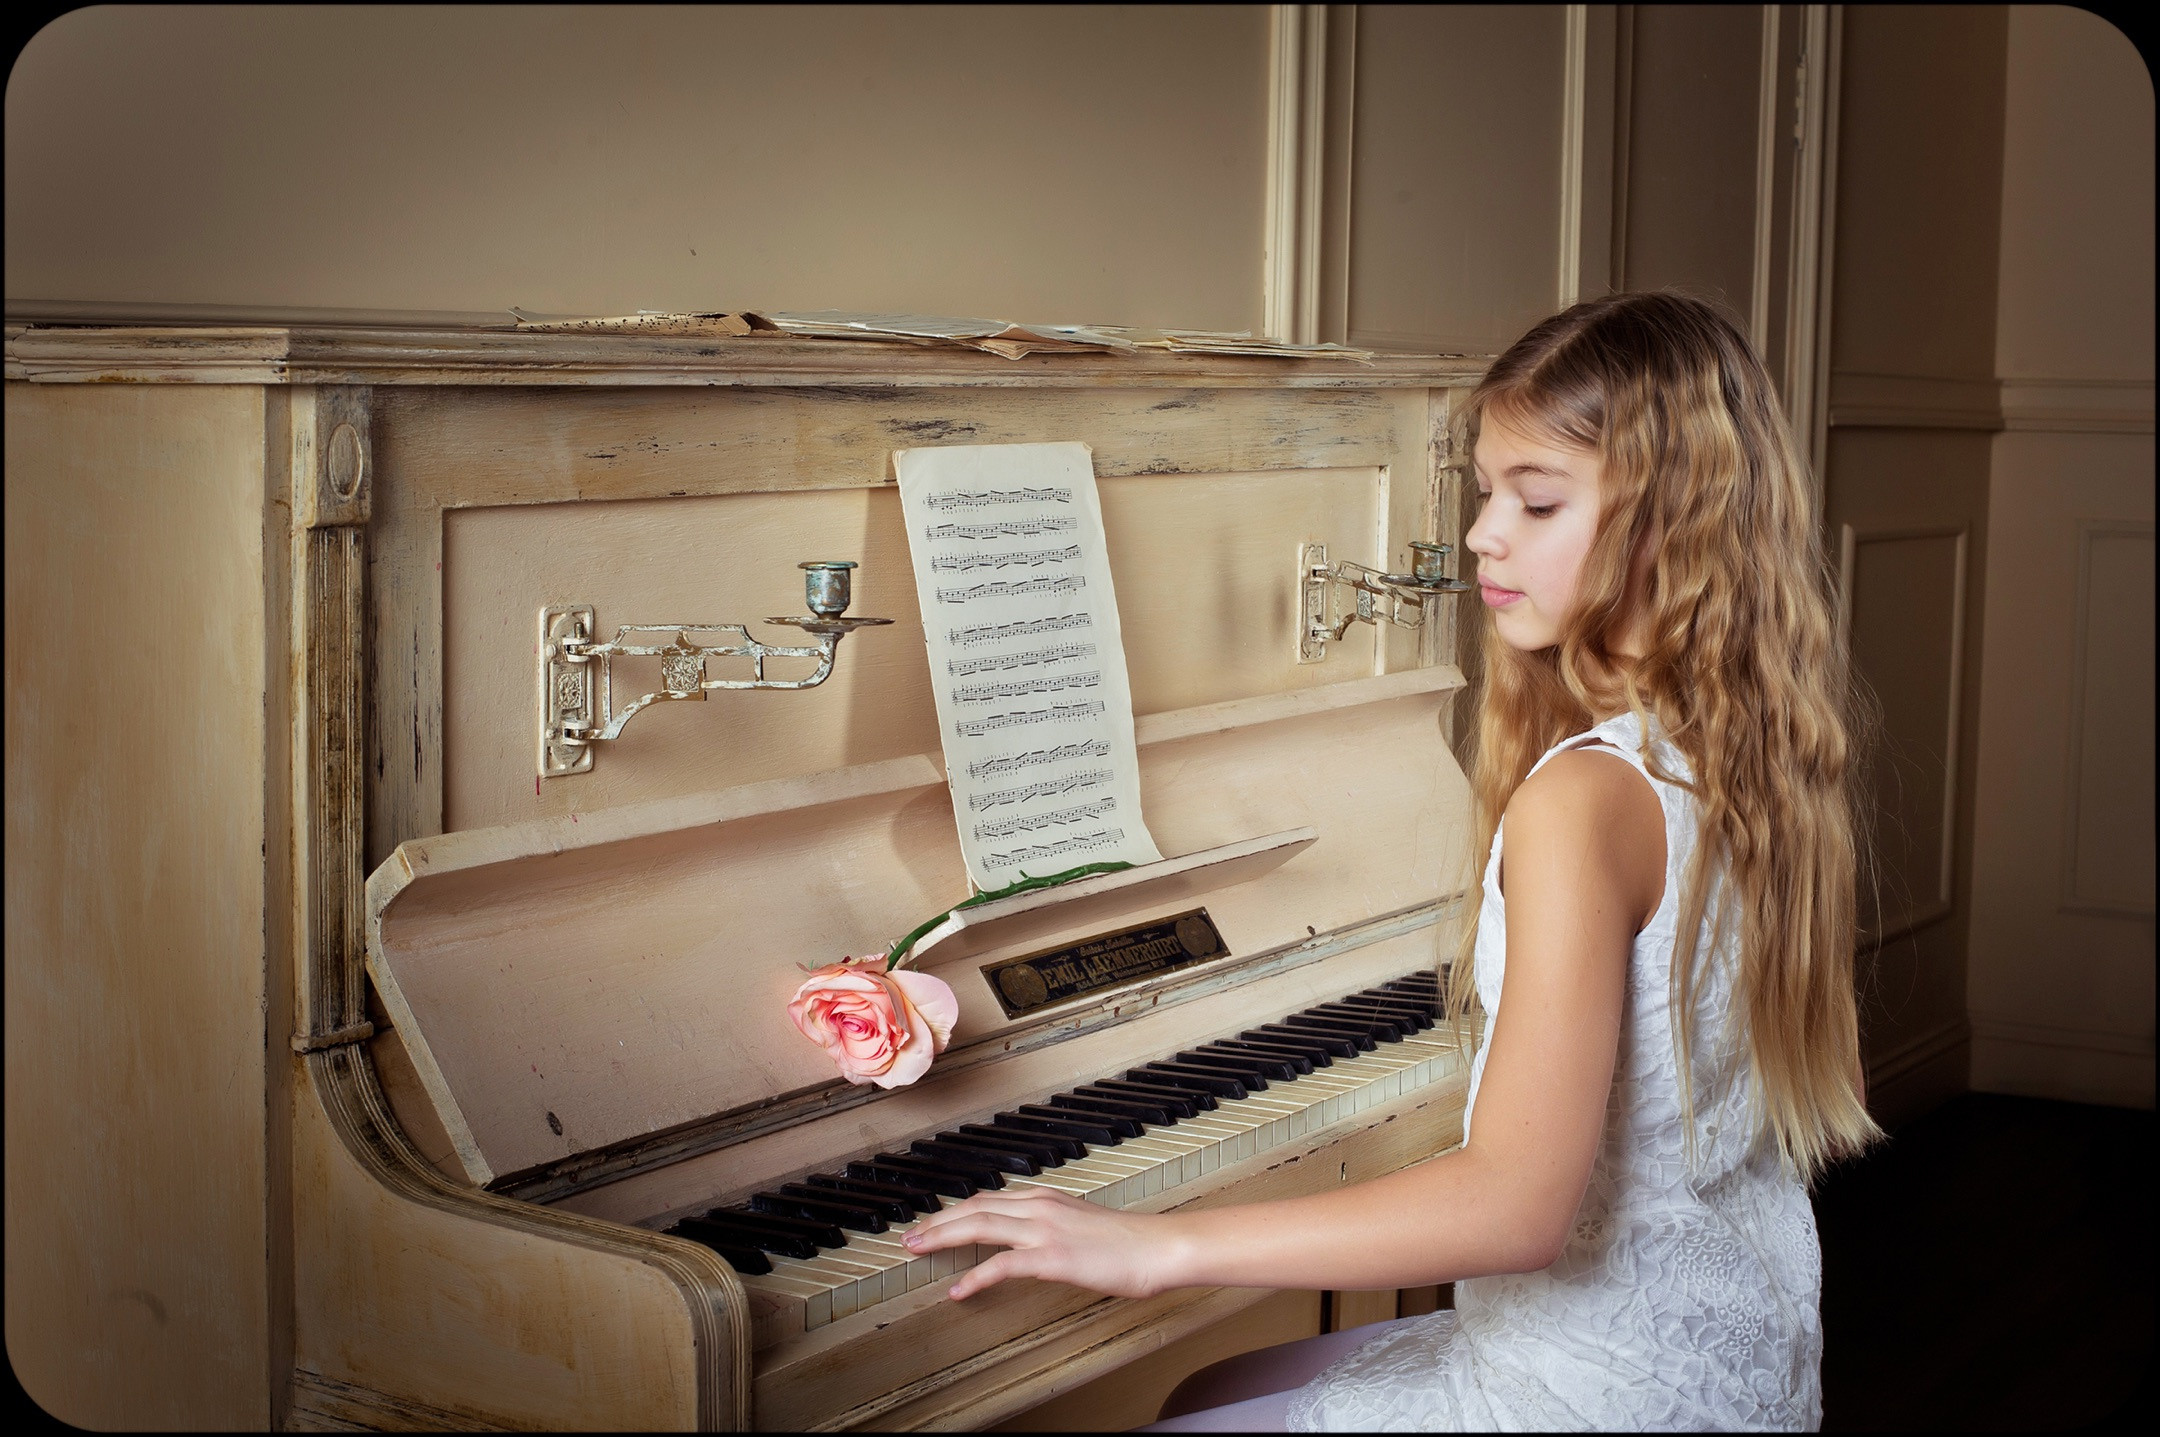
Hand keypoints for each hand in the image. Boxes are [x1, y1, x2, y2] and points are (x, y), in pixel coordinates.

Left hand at [902, 1187, 1183, 1300]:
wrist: (1157, 1247)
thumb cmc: (1128, 1241)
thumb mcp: (1083, 1224)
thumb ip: (1054, 1225)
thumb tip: (1033, 1239)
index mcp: (1046, 1198)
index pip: (988, 1199)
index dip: (956, 1211)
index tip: (933, 1222)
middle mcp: (1039, 1207)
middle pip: (974, 1208)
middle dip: (937, 1221)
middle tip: (911, 1237)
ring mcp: (1044, 1230)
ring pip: (979, 1226)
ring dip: (943, 1237)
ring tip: (918, 1250)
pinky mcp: (1052, 1257)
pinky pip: (1002, 1266)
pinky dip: (975, 1277)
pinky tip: (958, 1290)